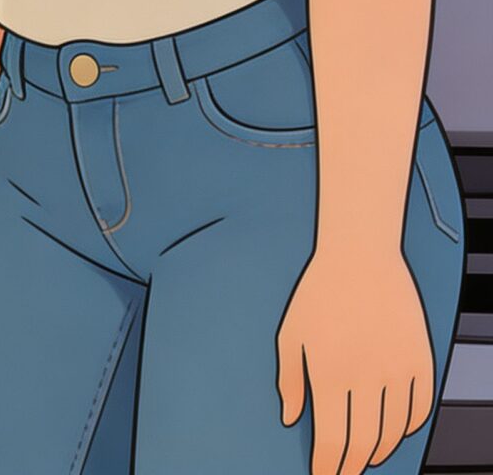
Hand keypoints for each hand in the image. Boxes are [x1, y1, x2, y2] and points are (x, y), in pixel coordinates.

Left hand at [279, 242, 435, 474]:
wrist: (360, 257)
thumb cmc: (318, 294)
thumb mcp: (289, 336)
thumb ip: (290, 382)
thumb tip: (292, 420)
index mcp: (329, 373)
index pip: (332, 439)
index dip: (328, 466)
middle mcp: (367, 377)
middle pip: (365, 442)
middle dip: (353, 466)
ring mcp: (398, 369)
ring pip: (395, 430)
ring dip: (381, 451)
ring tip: (368, 459)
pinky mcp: (421, 360)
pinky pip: (420, 407)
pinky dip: (409, 427)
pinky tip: (396, 433)